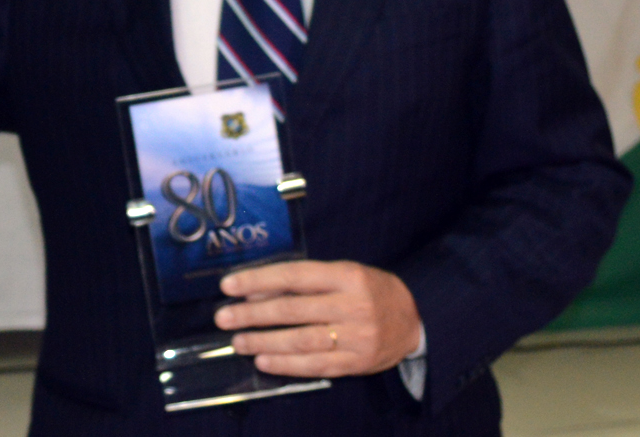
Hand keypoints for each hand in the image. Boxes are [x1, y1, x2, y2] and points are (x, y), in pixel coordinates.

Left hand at [213, 260, 421, 378]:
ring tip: (238, 342)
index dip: (258, 281)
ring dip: (264, 342)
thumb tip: (258, 291)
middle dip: (252, 315)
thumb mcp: (343, 274)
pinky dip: (286, 365)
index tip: (229, 286)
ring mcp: (356, 337)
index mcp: (347, 276)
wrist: (415, 319)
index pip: (294, 277)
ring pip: (300, 341)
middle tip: (224, 317)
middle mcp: (352, 305)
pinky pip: (315, 366)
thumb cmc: (370, 291)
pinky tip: (264, 361)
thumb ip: (305, 282)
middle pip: (293, 310)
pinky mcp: (357, 363)